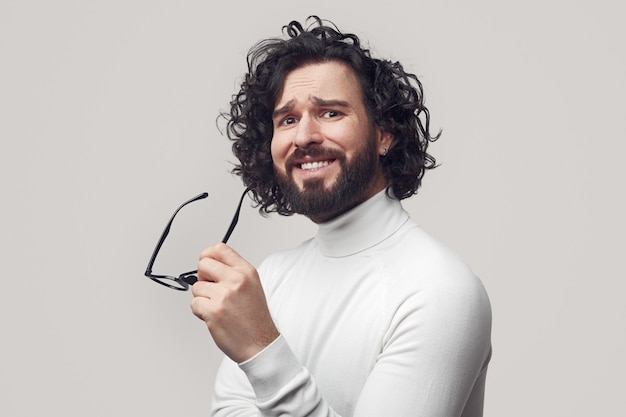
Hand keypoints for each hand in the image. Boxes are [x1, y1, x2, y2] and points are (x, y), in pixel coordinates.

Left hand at [190, 243, 278, 362]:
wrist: (260, 344)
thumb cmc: (256, 319)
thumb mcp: (252, 286)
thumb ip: (233, 273)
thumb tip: (211, 266)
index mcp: (246, 271)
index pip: (220, 249)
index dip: (208, 256)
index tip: (207, 266)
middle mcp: (236, 280)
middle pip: (203, 264)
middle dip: (202, 277)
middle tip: (211, 290)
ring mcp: (224, 295)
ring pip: (196, 287)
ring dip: (202, 298)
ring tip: (218, 307)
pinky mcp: (214, 311)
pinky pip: (194, 304)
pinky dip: (200, 312)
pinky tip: (214, 317)